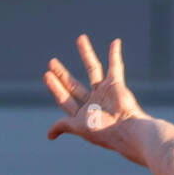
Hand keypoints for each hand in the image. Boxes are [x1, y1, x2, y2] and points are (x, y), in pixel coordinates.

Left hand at [44, 36, 145, 155]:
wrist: (126, 129)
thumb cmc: (103, 130)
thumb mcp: (79, 128)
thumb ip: (65, 126)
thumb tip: (49, 135)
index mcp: (83, 116)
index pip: (65, 99)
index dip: (55, 88)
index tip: (47, 75)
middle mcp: (93, 104)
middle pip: (74, 85)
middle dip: (62, 74)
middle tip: (51, 62)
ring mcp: (105, 93)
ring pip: (93, 69)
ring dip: (86, 54)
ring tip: (80, 38)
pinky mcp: (116, 85)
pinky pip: (116, 66)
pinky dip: (115, 54)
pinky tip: (115, 43)